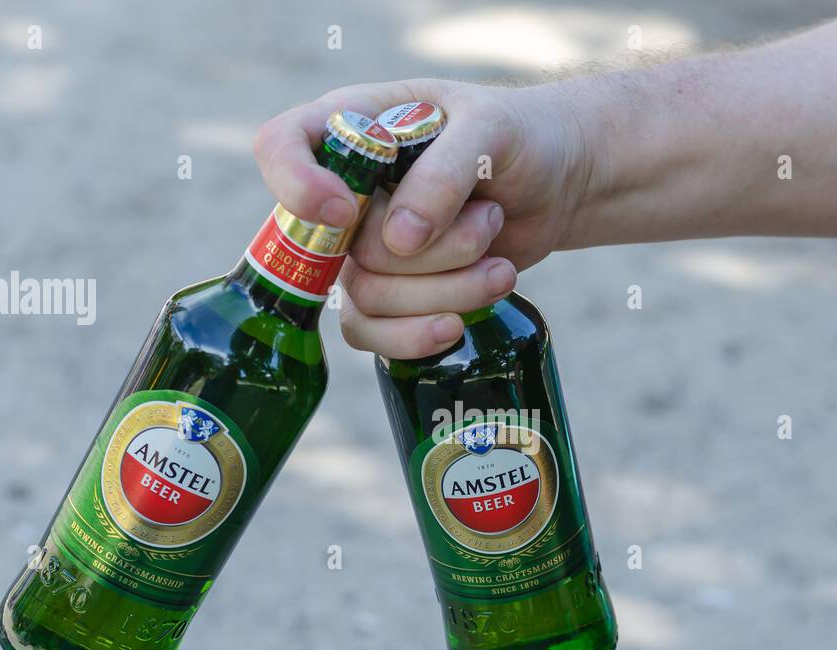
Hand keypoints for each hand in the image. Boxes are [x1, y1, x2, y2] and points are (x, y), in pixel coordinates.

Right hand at [254, 78, 592, 357]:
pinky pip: (373, 333)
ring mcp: (364, 247)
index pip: (279, 147)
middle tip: (489, 219)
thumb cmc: (520, 137)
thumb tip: (399, 240)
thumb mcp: (492, 131)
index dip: (297, 186)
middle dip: (432, 252)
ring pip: (368, 297)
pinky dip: (419, 336)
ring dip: (446, 290)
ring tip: (500, 266)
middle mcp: (345, 190)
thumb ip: (444, 172)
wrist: (557, 184)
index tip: (349, 212)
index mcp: (352, 126)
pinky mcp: (392, 293)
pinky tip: (459, 325)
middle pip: (345, 247)